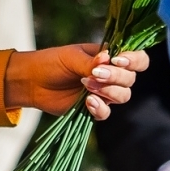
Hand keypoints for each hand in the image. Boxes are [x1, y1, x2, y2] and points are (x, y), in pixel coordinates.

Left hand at [4, 45, 148, 119]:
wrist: (32, 81)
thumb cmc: (52, 62)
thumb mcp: (72, 57)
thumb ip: (92, 61)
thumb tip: (109, 59)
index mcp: (110, 57)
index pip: (137, 59)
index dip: (134, 60)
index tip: (119, 60)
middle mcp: (111, 75)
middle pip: (131, 79)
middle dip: (116, 77)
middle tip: (94, 75)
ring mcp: (104, 93)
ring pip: (123, 96)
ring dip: (108, 91)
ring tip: (86, 86)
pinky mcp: (93, 109)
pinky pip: (106, 113)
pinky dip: (100, 108)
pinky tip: (87, 103)